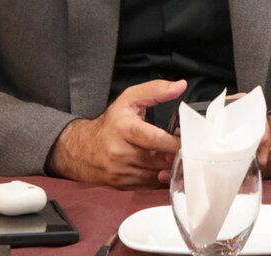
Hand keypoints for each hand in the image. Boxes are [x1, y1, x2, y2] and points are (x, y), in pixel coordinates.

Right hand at [46, 79, 184, 188]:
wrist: (79, 148)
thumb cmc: (109, 124)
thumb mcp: (129, 99)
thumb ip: (156, 90)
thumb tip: (179, 86)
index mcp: (124, 128)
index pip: (154, 139)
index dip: (175, 143)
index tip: (190, 143)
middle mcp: (120, 152)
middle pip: (158, 160)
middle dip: (177, 157)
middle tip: (191, 152)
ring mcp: (119, 171)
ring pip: (155, 175)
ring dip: (170, 170)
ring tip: (180, 161)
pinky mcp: (121, 184)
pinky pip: (148, 185)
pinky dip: (160, 179)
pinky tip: (165, 170)